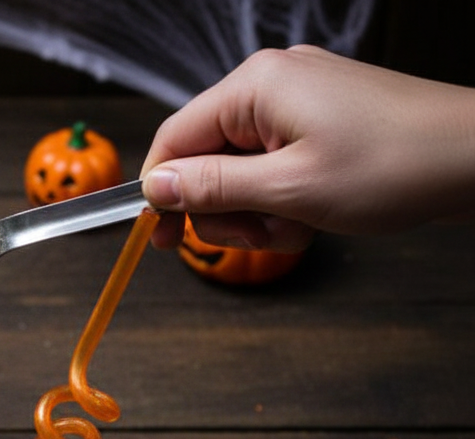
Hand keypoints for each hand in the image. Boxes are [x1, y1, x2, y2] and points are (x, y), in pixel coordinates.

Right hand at [140, 45, 474, 250]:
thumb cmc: (397, 165)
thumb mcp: (289, 190)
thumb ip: (212, 188)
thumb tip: (157, 186)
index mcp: (256, 87)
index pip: (174, 139)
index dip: (162, 193)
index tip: (160, 237)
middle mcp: (272, 85)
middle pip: (206, 158)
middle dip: (225, 210)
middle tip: (258, 236)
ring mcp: (299, 102)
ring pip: (240, 170)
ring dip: (258, 212)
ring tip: (296, 227)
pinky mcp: (320, 122)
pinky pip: (274, 167)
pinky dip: (284, 200)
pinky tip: (314, 216)